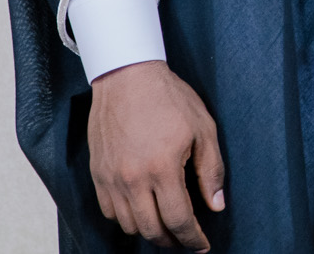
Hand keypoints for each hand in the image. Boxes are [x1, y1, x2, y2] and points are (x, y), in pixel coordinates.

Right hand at [86, 60, 225, 249]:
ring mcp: (111, 178)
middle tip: (186, 239)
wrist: (127, 76)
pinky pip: (109, 212)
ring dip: (150, 231)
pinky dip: (126, 219)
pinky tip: (142, 210)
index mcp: (163, 168)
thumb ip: (210, 170)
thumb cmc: (169, 98)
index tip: (202, 245)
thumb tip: (216, 205)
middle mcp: (133, 179)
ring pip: (129, 225)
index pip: (179, 220)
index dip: (193, 239)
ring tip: (166, 225)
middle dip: (173, 240)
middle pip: (152, 230)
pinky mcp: (97, 174)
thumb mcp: (203, 128)